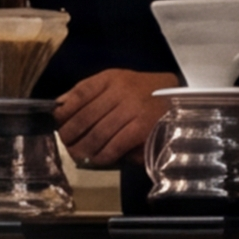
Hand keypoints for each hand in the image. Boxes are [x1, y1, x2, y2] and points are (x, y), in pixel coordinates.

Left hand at [51, 68, 174, 165]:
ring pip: (98, 133)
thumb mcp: (118, 83)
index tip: (57, 122)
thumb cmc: (144, 94)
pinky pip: (114, 145)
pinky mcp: (142, 128)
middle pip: (86, 116)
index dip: (64, 110)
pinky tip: (96, 160)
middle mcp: (121, 91)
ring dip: (83, 148)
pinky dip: (101, 156)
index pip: (80, 93)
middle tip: (65, 143)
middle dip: (70, 133)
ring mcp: (133, 109)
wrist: (180, 100)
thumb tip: (60, 104)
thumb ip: (89, 91)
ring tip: (76, 154)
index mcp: (112, 78)